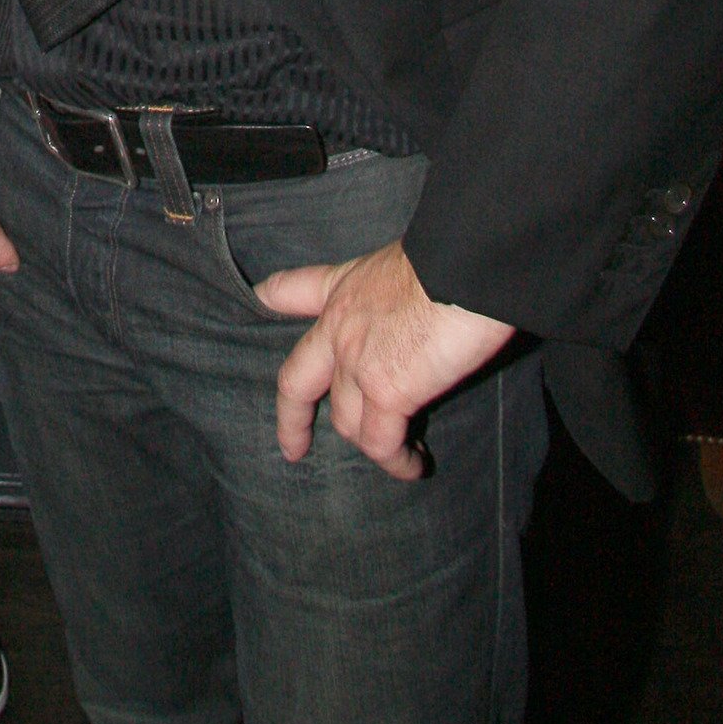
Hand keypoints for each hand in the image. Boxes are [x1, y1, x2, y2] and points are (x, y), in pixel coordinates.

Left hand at [254, 241, 512, 480]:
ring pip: (347, 422)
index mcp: (344, 290)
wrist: (462, 268)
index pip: (296, 289)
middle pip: (297, 382)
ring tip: (397, 457)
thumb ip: (394, 291)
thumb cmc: (446, 258)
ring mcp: (356, 364)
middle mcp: (339, 329)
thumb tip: (424, 303)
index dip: (276, 297)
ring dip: (370, 445)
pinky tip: (412, 465)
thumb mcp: (401, 261)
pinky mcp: (386, 392)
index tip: (261, 298)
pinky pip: (381, 442)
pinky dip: (396, 461)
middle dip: (292, 418)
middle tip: (293, 447)